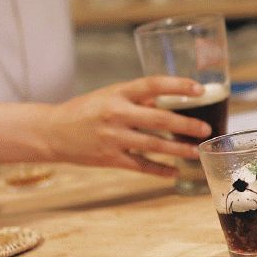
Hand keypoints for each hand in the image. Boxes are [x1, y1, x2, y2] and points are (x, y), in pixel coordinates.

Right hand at [41, 77, 213, 175]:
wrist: (50, 132)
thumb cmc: (85, 110)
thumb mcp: (110, 95)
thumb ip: (138, 99)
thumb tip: (169, 101)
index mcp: (118, 93)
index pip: (153, 84)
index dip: (178, 86)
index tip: (199, 89)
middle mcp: (116, 114)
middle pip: (159, 119)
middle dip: (186, 125)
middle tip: (205, 129)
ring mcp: (112, 138)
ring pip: (154, 145)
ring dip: (178, 149)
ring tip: (196, 151)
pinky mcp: (109, 158)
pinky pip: (140, 166)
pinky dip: (159, 170)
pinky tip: (174, 172)